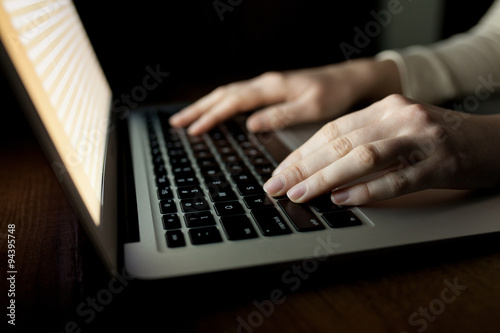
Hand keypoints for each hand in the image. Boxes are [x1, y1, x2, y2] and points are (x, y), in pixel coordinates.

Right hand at [169, 59, 399, 134]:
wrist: (351, 80)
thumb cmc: (335, 94)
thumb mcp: (312, 108)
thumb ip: (281, 115)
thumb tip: (251, 125)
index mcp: (272, 87)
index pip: (233, 101)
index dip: (211, 115)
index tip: (193, 129)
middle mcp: (266, 83)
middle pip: (224, 94)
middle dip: (199, 109)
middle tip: (177, 123)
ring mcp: (268, 85)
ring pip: (229, 92)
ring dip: (207, 105)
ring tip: (188, 117)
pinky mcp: (273, 89)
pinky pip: (240, 94)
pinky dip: (222, 102)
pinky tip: (217, 110)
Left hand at [263, 94, 499, 204]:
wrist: (494, 141)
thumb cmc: (440, 139)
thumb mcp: (399, 130)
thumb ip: (364, 141)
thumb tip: (319, 168)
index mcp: (385, 108)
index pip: (332, 131)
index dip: (301, 153)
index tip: (279, 172)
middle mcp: (400, 117)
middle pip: (340, 142)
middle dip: (303, 167)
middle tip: (277, 186)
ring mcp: (421, 138)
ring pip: (363, 157)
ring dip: (326, 178)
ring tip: (300, 194)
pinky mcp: (440, 163)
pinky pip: (397, 178)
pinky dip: (367, 190)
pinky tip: (343, 200)